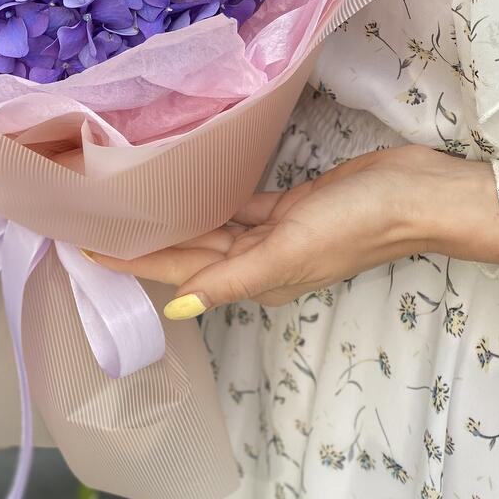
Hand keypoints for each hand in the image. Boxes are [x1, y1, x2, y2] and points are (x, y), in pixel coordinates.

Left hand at [88, 145, 498, 316]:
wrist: (414, 195)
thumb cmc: (352, 225)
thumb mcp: (287, 254)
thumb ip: (230, 280)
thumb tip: (175, 310)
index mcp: (253, 278)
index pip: (178, 272)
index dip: (132, 264)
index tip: (84, 253)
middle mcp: (257, 260)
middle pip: (187, 252)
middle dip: (143, 242)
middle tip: (94, 223)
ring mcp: (273, 233)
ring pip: (208, 229)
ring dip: (172, 222)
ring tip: (126, 207)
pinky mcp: (287, 206)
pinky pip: (238, 206)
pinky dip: (210, 200)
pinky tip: (183, 188)